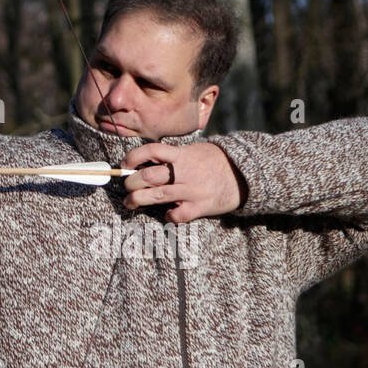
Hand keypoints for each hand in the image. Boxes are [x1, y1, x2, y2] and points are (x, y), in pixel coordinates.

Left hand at [119, 142, 245, 223]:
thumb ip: (172, 156)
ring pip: (157, 196)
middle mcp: (184, 172)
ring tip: (130, 202)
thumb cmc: (213, 161)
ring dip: (137, 200)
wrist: (243, 175)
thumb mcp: (192, 150)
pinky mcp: (200, 206)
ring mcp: (192, 190)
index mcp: (181, 155)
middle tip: (127, 187)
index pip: (151, 151)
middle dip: (131, 183)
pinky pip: (178, 215)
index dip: (133, 157)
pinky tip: (166, 214)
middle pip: (148, 176)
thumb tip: (144, 161)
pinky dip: (168, 216)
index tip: (124, 164)